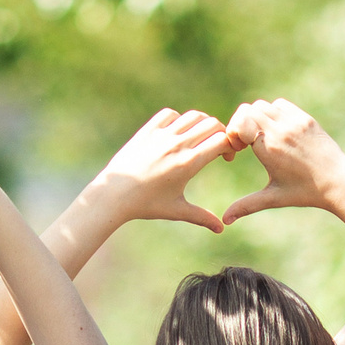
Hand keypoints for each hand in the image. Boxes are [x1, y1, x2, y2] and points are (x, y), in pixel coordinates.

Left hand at [86, 106, 237, 231]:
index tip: (225, 158)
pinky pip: (170, 114)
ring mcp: (162, 135)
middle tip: (216, 147)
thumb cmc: (146, 205)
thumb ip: (202, 217)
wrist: (114, 194)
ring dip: (202, 124)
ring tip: (199, 138)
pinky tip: (176, 133)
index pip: (222, 140)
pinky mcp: (148, 130)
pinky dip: (178, 120)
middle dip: (220, 133)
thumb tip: (220, 229)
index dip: (230, 146)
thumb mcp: (177, 210)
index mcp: (189, 163)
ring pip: (193, 116)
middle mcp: (178, 145)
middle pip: (212, 124)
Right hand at [220, 98, 344, 224]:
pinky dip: (273, 113)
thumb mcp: (274, 198)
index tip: (238, 149)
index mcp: (269, 148)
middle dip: (241, 124)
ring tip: (261, 137)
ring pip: (263, 106)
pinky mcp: (305, 118)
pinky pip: (280, 105)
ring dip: (256, 118)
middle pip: (247, 110)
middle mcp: (281, 130)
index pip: (240, 123)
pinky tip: (276, 131)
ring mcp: (294, 121)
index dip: (233, 133)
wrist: (338, 182)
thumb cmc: (305, 193)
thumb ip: (246, 205)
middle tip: (246, 144)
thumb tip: (225, 220)